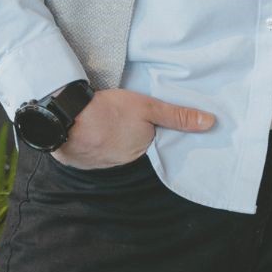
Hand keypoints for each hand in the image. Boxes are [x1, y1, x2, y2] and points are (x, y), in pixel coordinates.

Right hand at [52, 88, 215, 169]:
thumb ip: (178, 116)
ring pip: (115, 152)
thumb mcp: (148, 107)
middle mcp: (123, 163)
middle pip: (136, 150)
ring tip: (115, 125)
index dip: (158, 136)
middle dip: (136, 139)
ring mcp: (100, 164)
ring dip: (115, 142)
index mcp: (142, 152)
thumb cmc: (107, 111)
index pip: (157, 147)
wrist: (61, 117)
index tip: (159, 128)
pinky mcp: (81, 161)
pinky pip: (95, 153)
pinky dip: (97, 144)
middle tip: (131, 122)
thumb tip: (211, 124)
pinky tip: (96, 132)